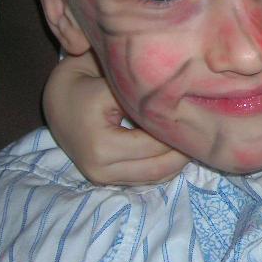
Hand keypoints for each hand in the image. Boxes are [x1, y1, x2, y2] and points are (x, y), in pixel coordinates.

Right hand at [43, 51, 188, 184]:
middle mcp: (100, 170)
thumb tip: (185, 103)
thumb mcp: (112, 82)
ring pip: (157, 177)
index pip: (156, 144)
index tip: (201, 112)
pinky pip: (147, 178)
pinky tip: (177, 144)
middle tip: (204, 126)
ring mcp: (103, 179)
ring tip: (193, 134)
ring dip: (179, 159)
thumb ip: (143, 97)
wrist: (56, 97)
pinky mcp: (107, 180)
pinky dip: (166, 164)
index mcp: (101, 146)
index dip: (179, 129)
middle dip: (185, 148)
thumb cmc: (84, 81)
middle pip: (161, 167)